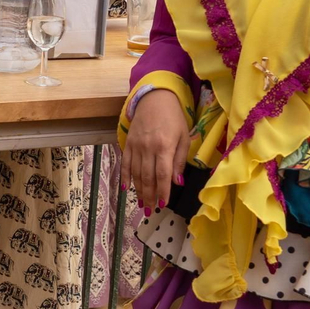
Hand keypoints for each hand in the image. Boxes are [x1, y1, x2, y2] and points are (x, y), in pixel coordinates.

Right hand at [121, 89, 190, 216]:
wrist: (154, 98)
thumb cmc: (173, 117)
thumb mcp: (183, 137)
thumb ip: (180, 160)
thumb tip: (177, 182)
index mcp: (164, 146)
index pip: (162, 174)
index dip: (162, 191)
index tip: (162, 204)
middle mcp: (148, 148)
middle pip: (147, 177)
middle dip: (149, 195)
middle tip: (150, 210)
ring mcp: (136, 146)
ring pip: (136, 173)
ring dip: (139, 190)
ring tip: (141, 204)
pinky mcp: (128, 143)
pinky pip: (126, 163)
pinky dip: (125, 176)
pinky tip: (127, 188)